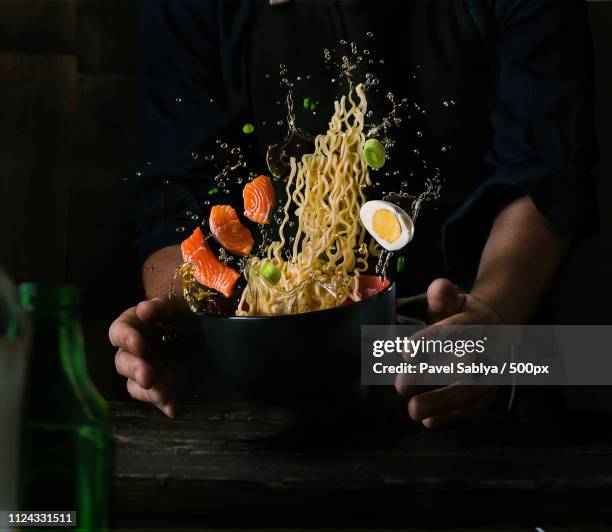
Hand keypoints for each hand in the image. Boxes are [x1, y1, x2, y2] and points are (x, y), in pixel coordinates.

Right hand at [109, 296, 185, 416]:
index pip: (118, 332)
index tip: (138, 345)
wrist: (206, 329)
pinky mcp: (161, 385)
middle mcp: (135, 351)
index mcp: (134, 326)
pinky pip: (155, 397)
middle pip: (122, 362)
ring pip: (135, 385)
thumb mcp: (179, 305)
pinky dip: (164, 404)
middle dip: (135, 370)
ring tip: (163, 395)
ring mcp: (146, 370)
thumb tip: (142, 310)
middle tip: (148, 376)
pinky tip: (173, 409)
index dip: (125, 339)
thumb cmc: (185, 312)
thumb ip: (161, 307)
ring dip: (148, 392)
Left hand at [395, 278, 499, 428]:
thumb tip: (438, 285)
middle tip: (400, 385)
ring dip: (443, 402)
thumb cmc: (463, 315)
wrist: (497, 329)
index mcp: (479, 321)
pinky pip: (475, 407)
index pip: (456, 330)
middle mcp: (490, 348)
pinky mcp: (491, 391)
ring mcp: (494, 372)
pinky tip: (429, 422)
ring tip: (413, 410)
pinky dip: (453, 416)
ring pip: (473, 390)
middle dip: (433, 376)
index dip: (430, 340)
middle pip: (467, 364)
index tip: (405, 353)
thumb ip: (443, 297)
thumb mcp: (453, 302)